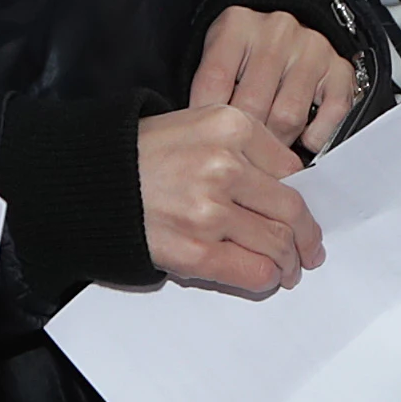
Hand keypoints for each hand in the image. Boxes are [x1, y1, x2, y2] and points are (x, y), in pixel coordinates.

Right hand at [138, 105, 323, 294]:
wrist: (90, 182)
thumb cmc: (143, 154)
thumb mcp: (199, 124)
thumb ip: (245, 146)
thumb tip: (288, 186)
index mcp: (231, 127)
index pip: (291, 170)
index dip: (302, 198)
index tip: (303, 214)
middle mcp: (225, 166)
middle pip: (291, 210)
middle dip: (306, 236)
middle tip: (310, 250)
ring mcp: (210, 211)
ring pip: (277, 243)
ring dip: (290, 262)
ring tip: (289, 268)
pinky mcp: (194, 250)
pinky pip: (251, 270)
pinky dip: (266, 277)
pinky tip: (267, 277)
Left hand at [190, 4, 358, 153]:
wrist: (285, 37)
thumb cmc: (246, 58)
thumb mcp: (217, 61)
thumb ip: (207, 94)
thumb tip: (200, 140)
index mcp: (237, 25)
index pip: (214, 82)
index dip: (208, 121)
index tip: (207, 144)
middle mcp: (277, 31)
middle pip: (252, 104)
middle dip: (243, 140)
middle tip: (237, 159)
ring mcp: (312, 48)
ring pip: (288, 116)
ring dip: (276, 144)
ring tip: (267, 152)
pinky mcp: (340, 70)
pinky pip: (329, 115)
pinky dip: (315, 137)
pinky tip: (302, 139)